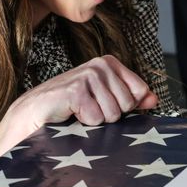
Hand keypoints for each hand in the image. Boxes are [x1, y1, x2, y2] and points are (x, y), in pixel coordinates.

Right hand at [0, 55, 155, 153]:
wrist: (32, 115)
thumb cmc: (68, 109)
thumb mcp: (104, 102)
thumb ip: (131, 99)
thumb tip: (153, 99)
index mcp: (109, 63)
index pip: (140, 91)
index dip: (125, 106)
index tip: (103, 104)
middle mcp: (100, 64)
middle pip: (128, 104)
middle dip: (109, 115)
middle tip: (87, 110)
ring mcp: (88, 75)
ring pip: (113, 113)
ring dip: (95, 121)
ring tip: (77, 112)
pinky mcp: (76, 89)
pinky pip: (97, 117)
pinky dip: (84, 123)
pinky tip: (69, 114)